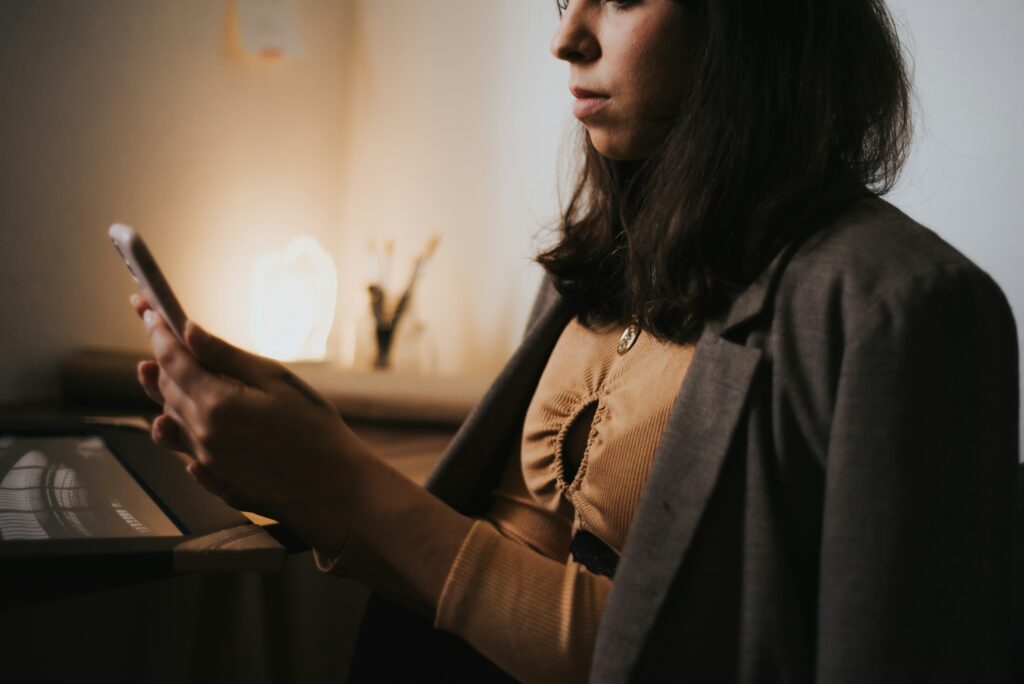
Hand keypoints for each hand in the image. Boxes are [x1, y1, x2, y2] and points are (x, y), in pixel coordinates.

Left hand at [131, 295, 365, 527]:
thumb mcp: (275, 380)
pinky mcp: (217, 481)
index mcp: (215, 404)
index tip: (147, 310)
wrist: (334, 486)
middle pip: (167, 389)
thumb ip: (226, 356)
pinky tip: (175, 424)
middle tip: (154, 333)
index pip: (172, 359)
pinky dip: (176, 430)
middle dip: (160, 358)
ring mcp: (206, 462)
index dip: (157, 331)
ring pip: (171, 419)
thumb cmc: (314, 429)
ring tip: (151, 373)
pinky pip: (185, 450)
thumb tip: (189, 331)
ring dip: (162, 393)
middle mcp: (201, 434)